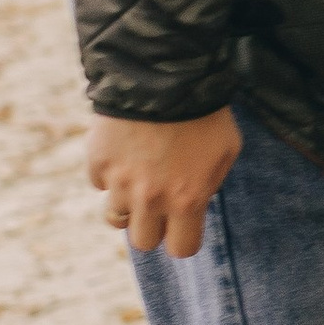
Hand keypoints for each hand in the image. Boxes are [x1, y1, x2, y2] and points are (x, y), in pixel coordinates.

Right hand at [88, 108, 241, 258]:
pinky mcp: (97, 162)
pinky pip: (99, 183)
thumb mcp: (225, 151)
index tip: (182, 227)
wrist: (163, 76)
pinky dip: (109, 174)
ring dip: (127, 203)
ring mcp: (119, 182)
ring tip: (139, 178)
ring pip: (114, 217)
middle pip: (142, 241)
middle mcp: (150, 199)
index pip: (181, 249)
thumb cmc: (204, 113)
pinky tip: (123, 153)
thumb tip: (196, 201)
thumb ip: (210, 184)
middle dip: (151, 227)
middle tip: (158, 205)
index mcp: (187, 200)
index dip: (182, 239)